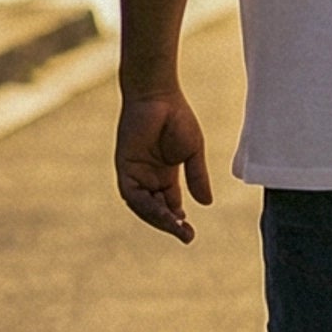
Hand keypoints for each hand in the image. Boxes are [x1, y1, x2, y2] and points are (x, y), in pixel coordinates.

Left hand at [116, 87, 212, 241]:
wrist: (158, 95)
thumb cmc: (176, 117)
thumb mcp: (192, 152)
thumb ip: (197, 177)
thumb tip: (207, 203)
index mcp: (164, 174)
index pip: (169, 205)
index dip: (177, 220)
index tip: (189, 232)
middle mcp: (148, 176)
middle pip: (156, 209)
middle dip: (169, 224)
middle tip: (186, 236)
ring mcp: (135, 172)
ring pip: (144, 206)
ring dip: (159, 219)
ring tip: (177, 228)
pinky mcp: (125, 167)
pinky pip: (133, 194)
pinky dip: (147, 206)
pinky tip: (163, 213)